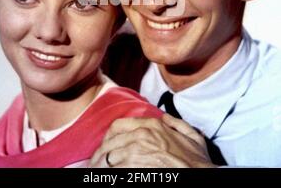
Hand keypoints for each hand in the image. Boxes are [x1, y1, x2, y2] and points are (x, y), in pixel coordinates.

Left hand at [89, 114, 216, 167]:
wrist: (201, 175)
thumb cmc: (198, 161)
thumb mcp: (193, 136)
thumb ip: (177, 124)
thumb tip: (166, 118)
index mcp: (151, 125)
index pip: (118, 126)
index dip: (108, 137)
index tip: (105, 147)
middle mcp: (140, 135)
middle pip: (109, 143)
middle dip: (100, 155)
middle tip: (94, 164)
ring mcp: (136, 153)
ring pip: (108, 158)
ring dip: (100, 166)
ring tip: (95, 172)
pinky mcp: (134, 169)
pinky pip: (113, 171)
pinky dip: (108, 174)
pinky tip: (106, 177)